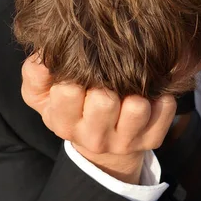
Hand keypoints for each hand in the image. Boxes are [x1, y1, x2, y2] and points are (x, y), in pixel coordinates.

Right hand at [21, 55, 176, 182]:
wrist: (100, 143)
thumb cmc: (71, 109)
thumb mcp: (42, 94)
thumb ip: (35, 74)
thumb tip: (44, 56)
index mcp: (64, 124)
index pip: (68, 92)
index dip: (75, 74)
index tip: (80, 72)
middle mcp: (95, 138)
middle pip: (104, 101)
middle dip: (107, 82)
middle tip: (107, 79)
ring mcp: (125, 142)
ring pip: (138, 108)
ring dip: (136, 91)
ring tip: (130, 87)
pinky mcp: (152, 140)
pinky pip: (165, 109)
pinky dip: (161, 96)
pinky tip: (149, 95)